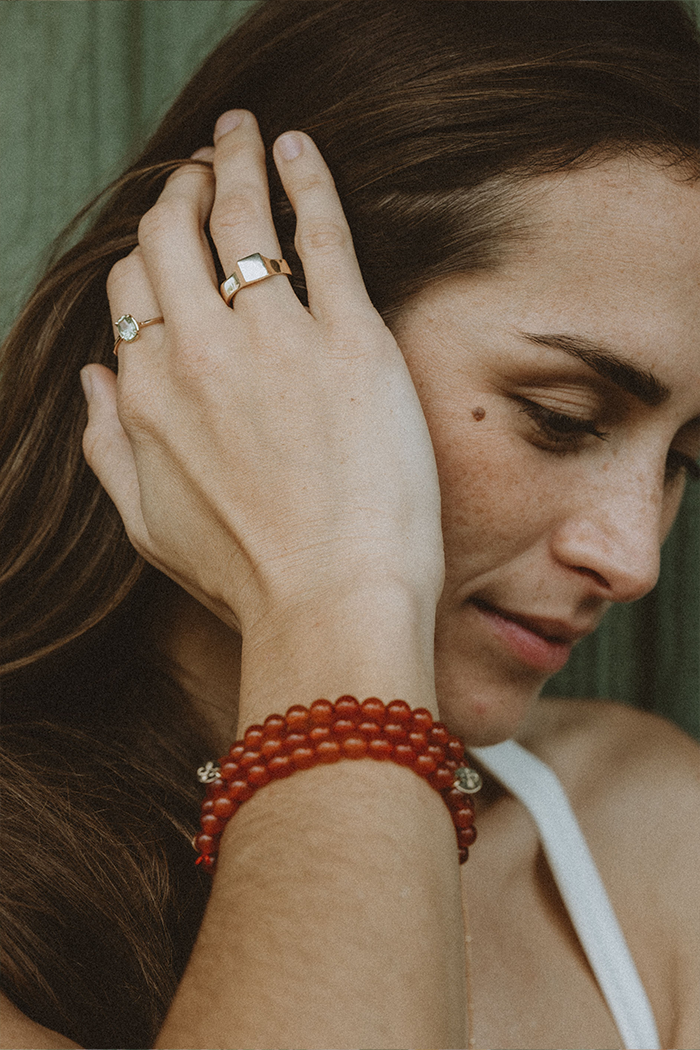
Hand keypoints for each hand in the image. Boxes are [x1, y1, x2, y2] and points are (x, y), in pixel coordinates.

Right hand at [81, 111, 443, 639]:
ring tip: (242, 135)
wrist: (330, 605)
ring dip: (234, 161)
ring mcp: (274, 340)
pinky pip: (320, 234)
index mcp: (148, 393)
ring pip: (239, 219)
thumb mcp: (146, 525)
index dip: (149, 255)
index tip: (173, 239)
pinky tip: (298, 149)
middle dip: (182, 189)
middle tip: (204, 168)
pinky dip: (307, 180)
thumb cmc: (246, 577)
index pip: (132, 289)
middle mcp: (198, 353)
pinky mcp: (349, 339)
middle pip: (172, 236)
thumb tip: (92, 378)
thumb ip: (108, 445)